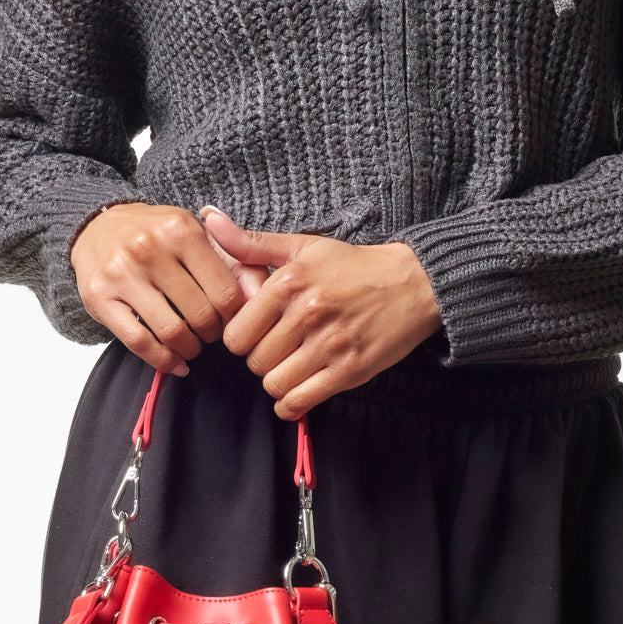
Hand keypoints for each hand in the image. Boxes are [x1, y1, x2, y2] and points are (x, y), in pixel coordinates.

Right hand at [69, 202, 268, 373]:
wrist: (98, 225)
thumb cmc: (160, 236)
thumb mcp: (201, 237)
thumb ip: (239, 265)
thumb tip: (265, 298)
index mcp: (182, 230)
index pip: (226, 293)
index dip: (234, 317)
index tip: (229, 320)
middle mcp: (150, 248)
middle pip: (201, 316)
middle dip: (212, 335)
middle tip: (210, 334)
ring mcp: (122, 273)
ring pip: (172, 332)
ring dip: (190, 350)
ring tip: (192, 347)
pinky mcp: (100, 297)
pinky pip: (139, 342)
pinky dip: (163, 361)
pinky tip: (174, 363)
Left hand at [198, 205, 442, 417]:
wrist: (413, 284)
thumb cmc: (353, 266)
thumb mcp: (303, 246)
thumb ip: (252, 243)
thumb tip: (209, 218)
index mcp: (289, 282)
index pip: (236, 334)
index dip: (242, 339)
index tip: (257, 334)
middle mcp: (307, 313)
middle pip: (254, 362)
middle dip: (261, 360)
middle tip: (278, 350)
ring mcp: (329, 345)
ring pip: (275, 385)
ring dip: (278, 382)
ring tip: (290, 368)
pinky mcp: (349, 370)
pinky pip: (301, 401)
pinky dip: (291, 405)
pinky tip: (296, 393)